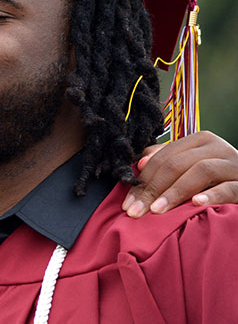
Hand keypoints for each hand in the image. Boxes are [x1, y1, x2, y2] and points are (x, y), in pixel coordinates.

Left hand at [122, 130, 237, 217]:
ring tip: (157, 211)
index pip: (164, 156)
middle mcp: (218, 148)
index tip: (127, 203)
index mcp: (199, 141)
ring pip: (201, 171)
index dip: (143, 179)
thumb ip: (167, 162)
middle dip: (152, 188)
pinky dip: (212, 195)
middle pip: (177, 163)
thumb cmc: (216, 181)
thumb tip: (140, 162)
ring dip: (175, 192)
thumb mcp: (190, 168)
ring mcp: (235, 164)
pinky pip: (230, 187)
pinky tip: (195, 204)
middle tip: (136, 212)